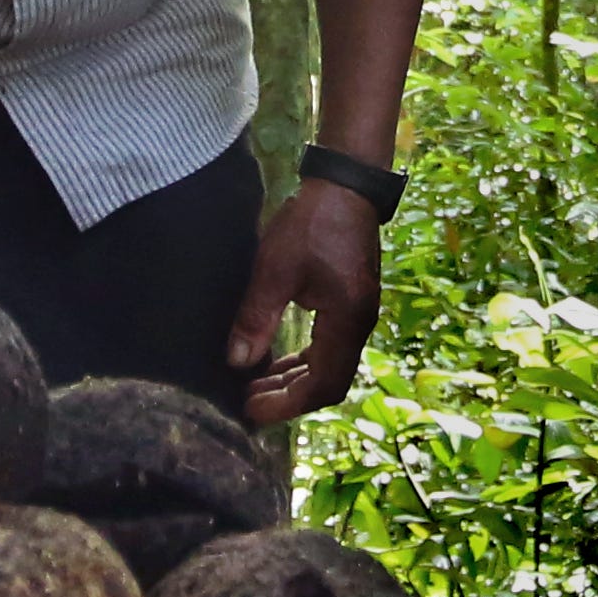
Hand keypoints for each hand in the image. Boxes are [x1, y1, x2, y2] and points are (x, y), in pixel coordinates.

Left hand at [229, 178, 386, 427]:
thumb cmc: (312, 224)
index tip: (253, 410)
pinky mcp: (350, 302)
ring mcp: (358, 314)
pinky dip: (302, 360)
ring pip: (329, 365)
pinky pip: (328, 346)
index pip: (324, 384)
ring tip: (255, 385)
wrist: (346, 186)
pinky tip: (275, 359)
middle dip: (288, 397)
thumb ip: (257, 318)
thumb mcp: (276, 270)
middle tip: (248, 402)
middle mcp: (360, 325)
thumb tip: (237, 363)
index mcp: (348, 321)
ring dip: (294, 379)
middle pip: (329, 381)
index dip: (289, 404)